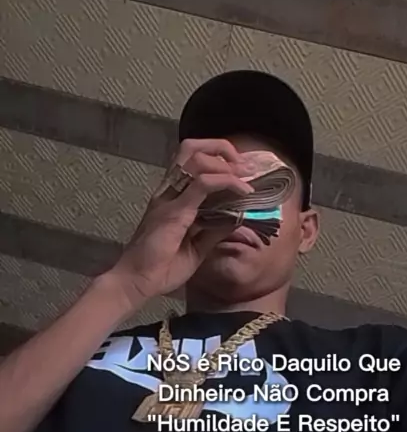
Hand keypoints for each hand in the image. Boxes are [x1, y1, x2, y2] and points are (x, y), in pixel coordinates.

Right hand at [108, 139, 254, 303]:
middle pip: (191, 148)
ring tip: (245, 176)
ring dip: (226, 163)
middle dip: (222, 149)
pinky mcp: (174, 210)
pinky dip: (227, 182)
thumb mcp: (198, 246)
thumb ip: (216, 229)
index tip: (242, 171)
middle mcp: (169, 190)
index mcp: (172, 196)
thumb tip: (239, 216)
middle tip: (244, 166)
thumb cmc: (161, 267)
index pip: (192, 160)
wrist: (136, 283)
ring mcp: (169, 197)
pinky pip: (203, 184)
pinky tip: (242, 191)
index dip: (218, 157)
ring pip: (197, 158)